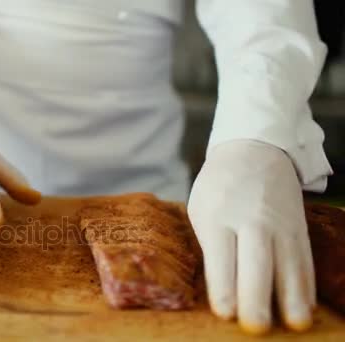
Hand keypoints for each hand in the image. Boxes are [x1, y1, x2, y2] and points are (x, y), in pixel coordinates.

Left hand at [188, 140, 314, 334]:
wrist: (254, 151)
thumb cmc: (219, 189)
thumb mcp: (201, 211)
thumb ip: (211, 246)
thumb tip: (221, 290)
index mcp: (217, 216)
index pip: (220, 256)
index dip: (224, 287)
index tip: (225, 313)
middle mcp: (250, 220)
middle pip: (256, 261)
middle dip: (257, 296)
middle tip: (256, 328)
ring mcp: (279, 223)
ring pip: (288, 263)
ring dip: (293, 297)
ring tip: (296, 325)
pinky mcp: (299, 227)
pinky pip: (305, 258)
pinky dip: (307, 284)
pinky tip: (307, 305)